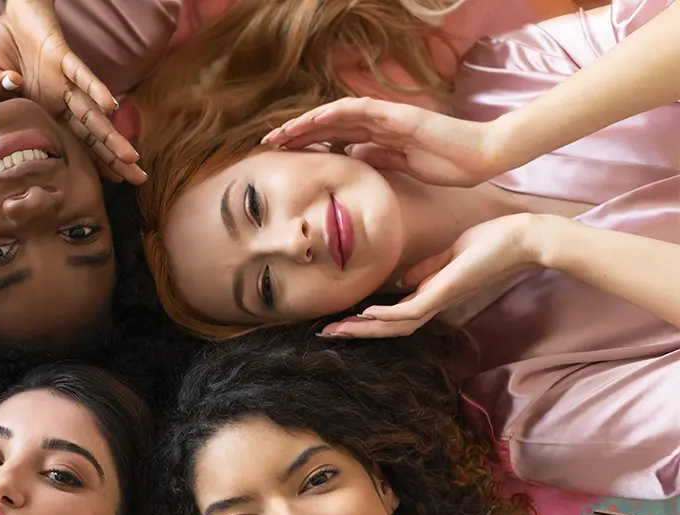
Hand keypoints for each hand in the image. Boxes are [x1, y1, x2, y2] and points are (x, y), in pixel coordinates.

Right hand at [0, 0, 145, 183]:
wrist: (14, 13)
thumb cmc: (6, 48)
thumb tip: (12, 86)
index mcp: (46, 111)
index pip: (74, 142)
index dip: (93, 162)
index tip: (115, 183)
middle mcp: (61, 100)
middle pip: (91, 134)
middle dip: (114, 157)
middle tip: (139, 178)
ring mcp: (64, 80)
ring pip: (91, 112)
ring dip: (110, 134)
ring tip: (130, 156)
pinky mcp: (63, 57)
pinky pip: (81, 75)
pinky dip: (95, 89)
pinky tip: (111, 105)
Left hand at [262, 97, 510, 187]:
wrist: (483, 157)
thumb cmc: (450, 165)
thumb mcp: (403, 168)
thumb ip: (380, 158)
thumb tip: (354, 156)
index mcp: (380, 136)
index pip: (335, 137)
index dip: (307, 143)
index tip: (283, 155)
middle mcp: (379, 123)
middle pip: (329, 125)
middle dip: (297, 133)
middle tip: (268, 143)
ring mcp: (388, 116)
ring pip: (337, 115)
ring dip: (307, 123)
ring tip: (280, 133)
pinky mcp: (398, 116)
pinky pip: (361, 110)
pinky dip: (334, 113)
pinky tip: (313, 119)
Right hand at [319, 213, 553, 338]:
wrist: (523, 240)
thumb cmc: (492, 243)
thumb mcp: (450, 256)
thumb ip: (426, 271)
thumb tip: (403, 282)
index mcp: (432, 296)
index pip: (394, 315)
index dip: (366, 321)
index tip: (341, 321)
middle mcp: (434, 304)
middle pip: (389, 328)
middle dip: (357, 332)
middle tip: (327, 335)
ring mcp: (440, 300)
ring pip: (396, 325)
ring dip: (365, 329)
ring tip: (338, 331)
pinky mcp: (446, 293)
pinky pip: (411, 311)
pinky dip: (388, 315)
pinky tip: (368, 313)